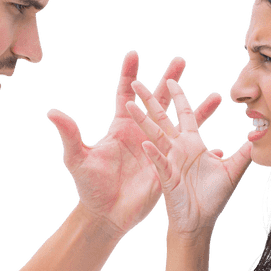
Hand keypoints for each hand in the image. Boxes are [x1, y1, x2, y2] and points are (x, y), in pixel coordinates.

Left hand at [45, 52, 222, 238]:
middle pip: (158, 101)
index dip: (129, 75)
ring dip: (197, 110)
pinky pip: (187, 151)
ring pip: (179, 124)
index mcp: (120, 128)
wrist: (106, 215)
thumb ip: (69, 134)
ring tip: (217, 96)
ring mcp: (156, 149)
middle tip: (180, 60)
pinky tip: (219, 142)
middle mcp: (140, 134)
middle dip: (169, 80)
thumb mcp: (77, 159)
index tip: (134, 54)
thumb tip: (52, 112)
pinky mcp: (168, 166)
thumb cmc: (90, 188)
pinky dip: (203, 143)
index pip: (124, 94)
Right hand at [126, 78, 252, 236]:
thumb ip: (245, 152)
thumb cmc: (213, 199)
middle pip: (162, 119)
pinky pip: (159, 163)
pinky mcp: (167, 177)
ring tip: (129, 105)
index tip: (171, 80)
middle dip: (151, 101)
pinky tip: (146, 143)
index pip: (185, 114)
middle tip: (139, 83)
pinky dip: (154, 153)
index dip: (179, 97)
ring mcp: (170, 162)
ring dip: (142, 121)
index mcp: (192, 144)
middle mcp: (178, 149)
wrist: (200, 223)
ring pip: (154, 136)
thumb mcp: (233, 171)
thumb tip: (260, 134)